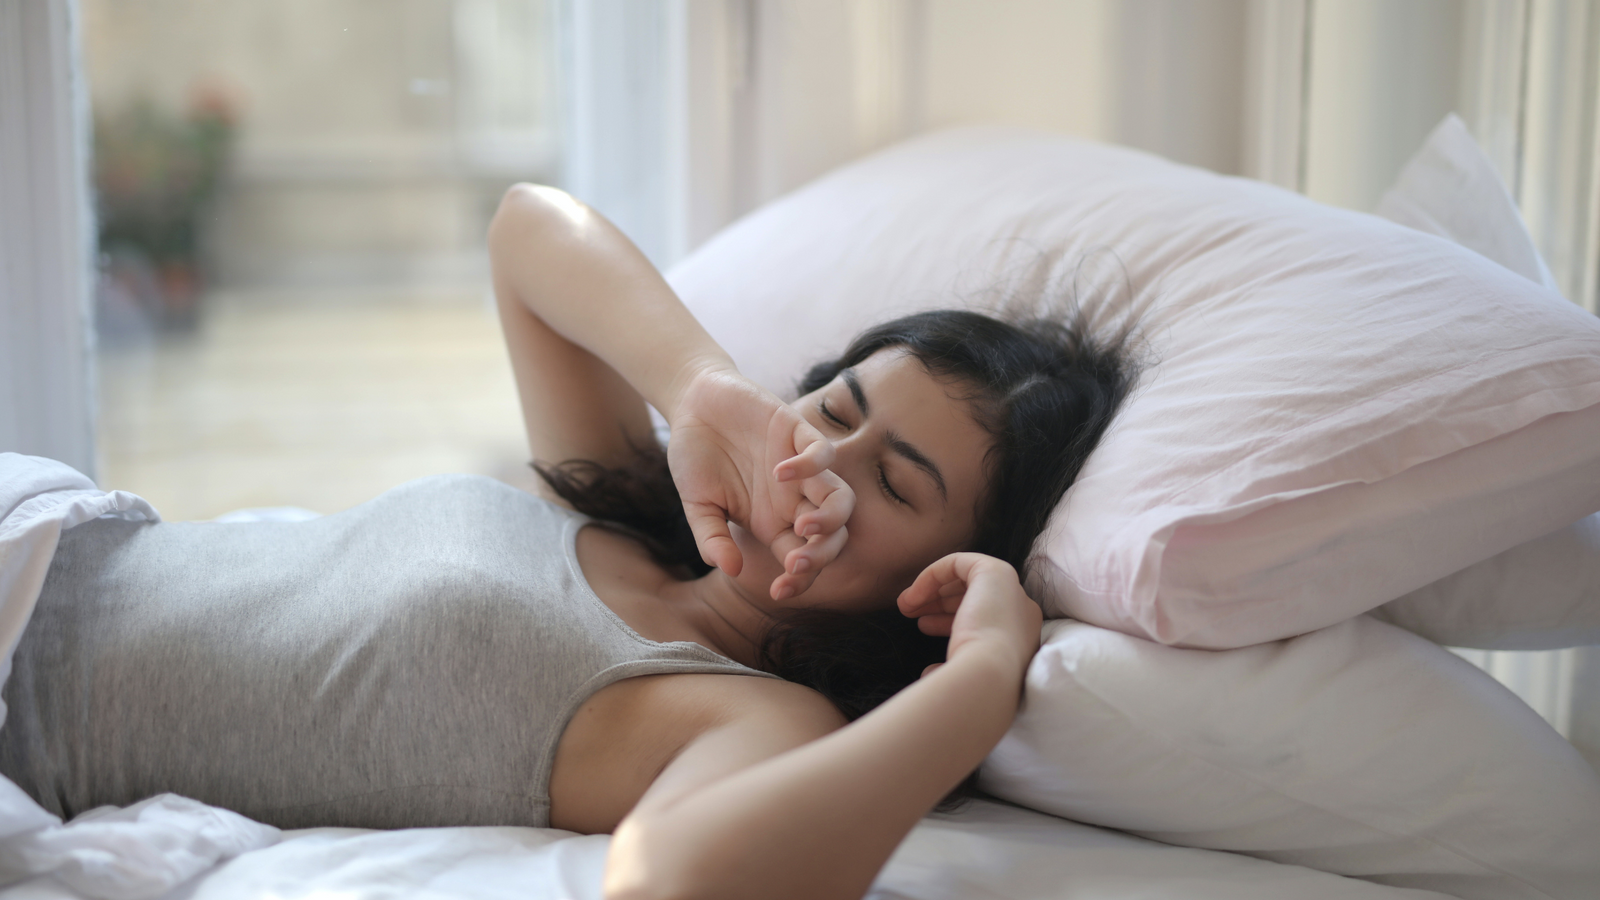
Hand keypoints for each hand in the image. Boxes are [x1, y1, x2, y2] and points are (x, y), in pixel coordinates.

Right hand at [667, 367, 854, 599]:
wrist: (693, 403)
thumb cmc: (696, 457)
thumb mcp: (696, 504)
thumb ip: (712, 538)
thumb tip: (731, 569)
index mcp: (772, 522)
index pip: (800, 558)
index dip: (800, 580)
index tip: (780, 590)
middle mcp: (794, 499)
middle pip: (831, 536)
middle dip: (821, 556)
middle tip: (796, 562)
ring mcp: (801, 467)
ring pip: (841, 498)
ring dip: (831, 519)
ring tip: (804, 527)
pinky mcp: (799, 431)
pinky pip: (823, 454)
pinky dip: (810, 466)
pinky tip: (780, 472)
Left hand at [896, 553, 1042, 678]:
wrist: (988, 677)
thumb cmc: (975, 685)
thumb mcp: (963, 675)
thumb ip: (952, 667)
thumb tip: (930, 672)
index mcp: (1021, 637)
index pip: (983, 618)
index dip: (949, 619)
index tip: (922, 627)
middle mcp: (1022, 611)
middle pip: (975, 597)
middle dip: (939, 603)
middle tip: (911, 614)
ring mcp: (1012, 590)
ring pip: (966, 578)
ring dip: (932, 589)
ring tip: (904, 606)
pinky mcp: (996, 571)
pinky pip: (959, 563)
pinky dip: (933, 575)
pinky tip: (913, 596)